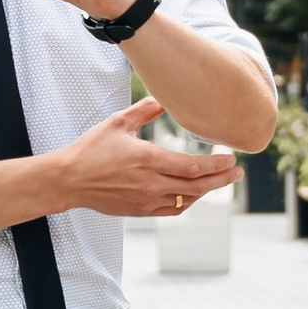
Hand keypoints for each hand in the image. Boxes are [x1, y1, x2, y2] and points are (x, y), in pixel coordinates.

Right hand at [52, 96, 241, 217]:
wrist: (69, 180)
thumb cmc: (91, 149)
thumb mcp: (117, 122)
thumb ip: (144, 110)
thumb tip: (164, 97)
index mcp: (148, 160)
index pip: (193, 166)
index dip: (216, 164)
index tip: (231, 158)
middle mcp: (151, 183)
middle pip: (197, 186)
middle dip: (221, 180)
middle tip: (238, 173)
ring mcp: (146, 200)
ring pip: (187, 199)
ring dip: (207, 191)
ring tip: (220, 181)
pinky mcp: (140, 211)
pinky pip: (173, 210)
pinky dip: (188, 202)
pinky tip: (195, 193)